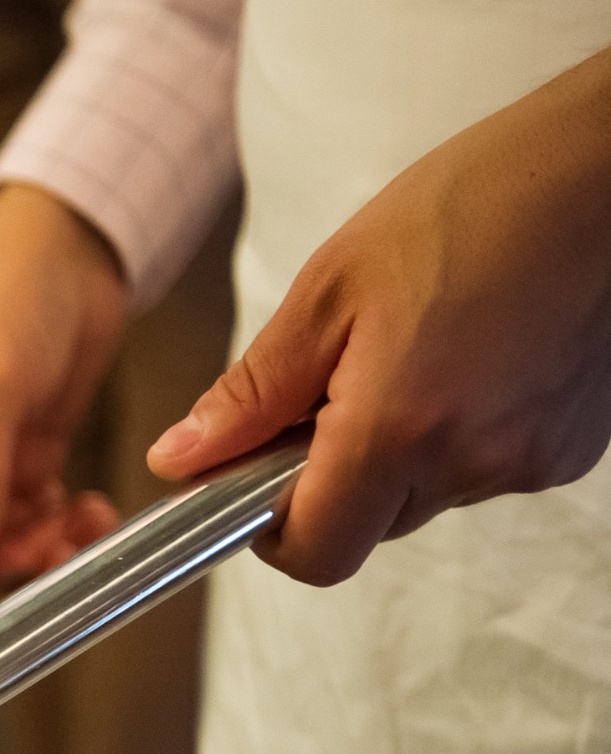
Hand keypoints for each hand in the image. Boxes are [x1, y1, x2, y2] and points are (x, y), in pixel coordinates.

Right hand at [0, 182, 128, 585]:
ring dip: (47, 547)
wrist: (73, 248)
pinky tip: (93, 511)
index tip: (6, 557)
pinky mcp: (32, 451)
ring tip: (87, 528)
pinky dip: (67, 524)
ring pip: (6, 538)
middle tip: (59, 548)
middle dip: (11, 558)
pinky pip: (42, 513)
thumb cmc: (8, 294)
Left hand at [147, 47, 610, 584]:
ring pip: (427, 494)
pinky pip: (486, 465)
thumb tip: (182, 460)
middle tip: (338, 376)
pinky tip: (474, 349)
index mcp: (401, 429)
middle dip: (334, 472)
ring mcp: (536, 460)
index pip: (314, 553)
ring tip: (420, 344)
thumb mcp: (335, 286)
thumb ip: (254, 391)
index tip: (255, 468)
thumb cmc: (483, 201)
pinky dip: (460, 428)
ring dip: (400, 446)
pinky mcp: (576, 448)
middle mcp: (476, 462)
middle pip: (370, 524)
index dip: (268, 526)